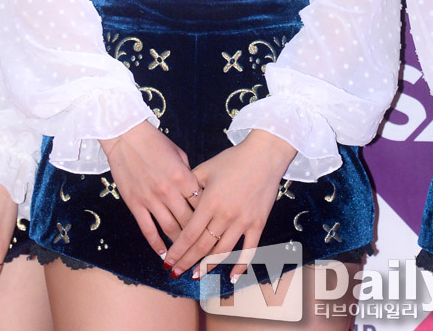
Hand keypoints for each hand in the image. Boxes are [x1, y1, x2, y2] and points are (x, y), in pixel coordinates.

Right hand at [101, 121, 201, 258]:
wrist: (126, 136)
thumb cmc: (154, 141)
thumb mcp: (179, 154)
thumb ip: (189, 173)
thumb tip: (197, 190)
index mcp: (183, 177)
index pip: (201, 204)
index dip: (209, 218)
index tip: (215, 229)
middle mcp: (169, 191)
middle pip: (188, 221)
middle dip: (198, 238)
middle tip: (206, 250)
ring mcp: (151, 199)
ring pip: (169, 229)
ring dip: (179, 246)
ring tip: (187, 258)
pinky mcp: (135, 204)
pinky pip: (148, 229)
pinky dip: (156, 244)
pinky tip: (163, 255)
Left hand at [164, 129, 295, 281]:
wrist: (264, 155)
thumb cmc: (233, 159)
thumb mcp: (206, 168)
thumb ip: (190, 185)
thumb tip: (176, 199)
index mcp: (210, 201)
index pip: (189, 233)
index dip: (178, 250)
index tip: (168, 262)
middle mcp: (225, 215)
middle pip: (203, 246)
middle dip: (187, 262)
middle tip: (176, 273)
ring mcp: (243, 221)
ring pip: (222, 252)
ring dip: (208, 266)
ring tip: (196, 275)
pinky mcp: (258, 224)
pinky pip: (249, 250)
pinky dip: (240, 265)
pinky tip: (231, 277)